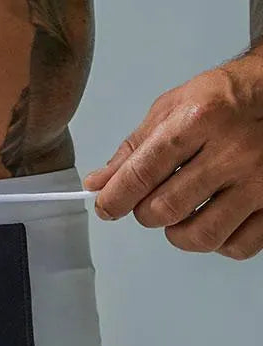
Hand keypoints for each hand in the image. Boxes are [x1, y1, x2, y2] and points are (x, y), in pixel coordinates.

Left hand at [83, 56, 262, 259]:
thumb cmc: (223, 100)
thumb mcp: (172, 109)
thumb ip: (133, 150)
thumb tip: (99, 184)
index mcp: (199, 121)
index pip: (142, 174)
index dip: (115, 199)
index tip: (107, 207)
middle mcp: (233, 151)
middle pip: (166, 209)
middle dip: (146, 213)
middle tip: (151, 202)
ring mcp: (260, 179)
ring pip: (202, 236)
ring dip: (179, 233)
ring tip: (182, 214)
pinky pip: (237, 246)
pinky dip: (218, 242)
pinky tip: (214, 220)